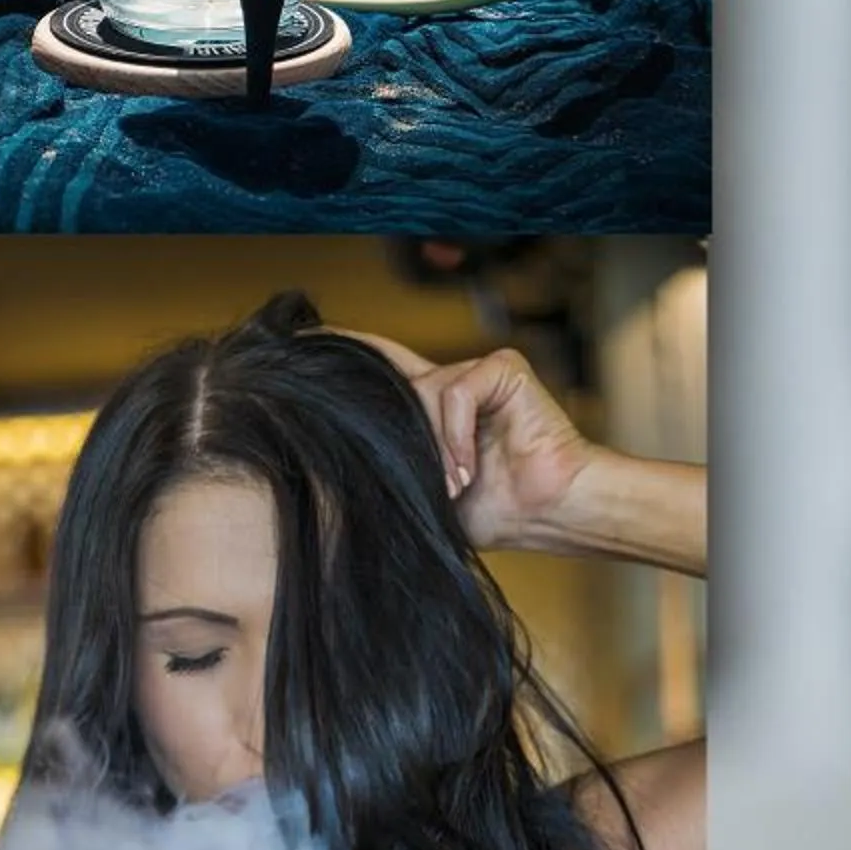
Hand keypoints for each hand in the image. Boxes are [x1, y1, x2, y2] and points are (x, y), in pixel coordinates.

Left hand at [349, 334, 593, 554]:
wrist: (550, 511)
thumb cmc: (493, 509)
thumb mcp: (419, 491)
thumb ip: (386, 464)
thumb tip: (330, 456)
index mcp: (425, 412)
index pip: (375, 369)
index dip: (342, 351)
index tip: (301, 338)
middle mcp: (446, 384)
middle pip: (391, 382)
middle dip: (391, 426)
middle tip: (429, 476)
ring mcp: (475, 373)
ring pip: (421, 392)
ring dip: (435, 449)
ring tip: (458, 483)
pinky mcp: (502, 368)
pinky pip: (455, 393)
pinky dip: (457, 436)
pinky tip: (470, 469)